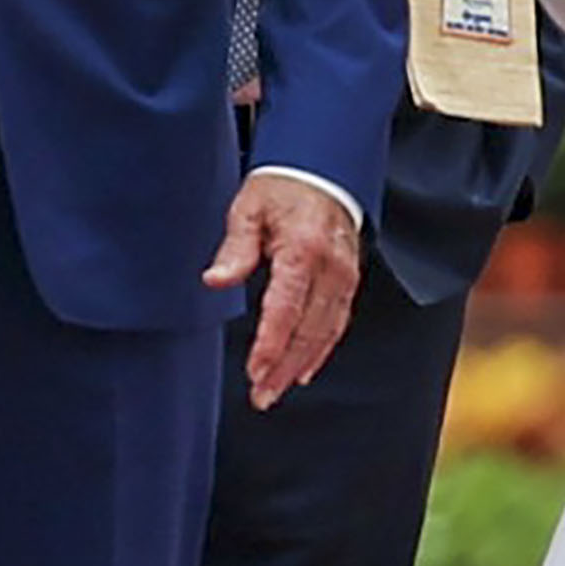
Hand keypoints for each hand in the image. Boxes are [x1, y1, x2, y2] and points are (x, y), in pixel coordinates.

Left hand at [206, 167, 362, 408]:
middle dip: (283, 368)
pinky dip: (321, 350)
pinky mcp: (349, 281)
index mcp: (302, 250)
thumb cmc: (282, 188)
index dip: (271, 345)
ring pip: (325, 333)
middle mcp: (330, 268)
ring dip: (299, 366)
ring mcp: (344, 276)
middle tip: (262, 396)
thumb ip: (235, 249)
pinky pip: (337, 323)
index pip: (286, 309)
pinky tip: (304, 369)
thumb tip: (215, 280)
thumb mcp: (249, 209)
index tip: (255, 371)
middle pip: (307, 330)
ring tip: (276, 390)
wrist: (321, 169)